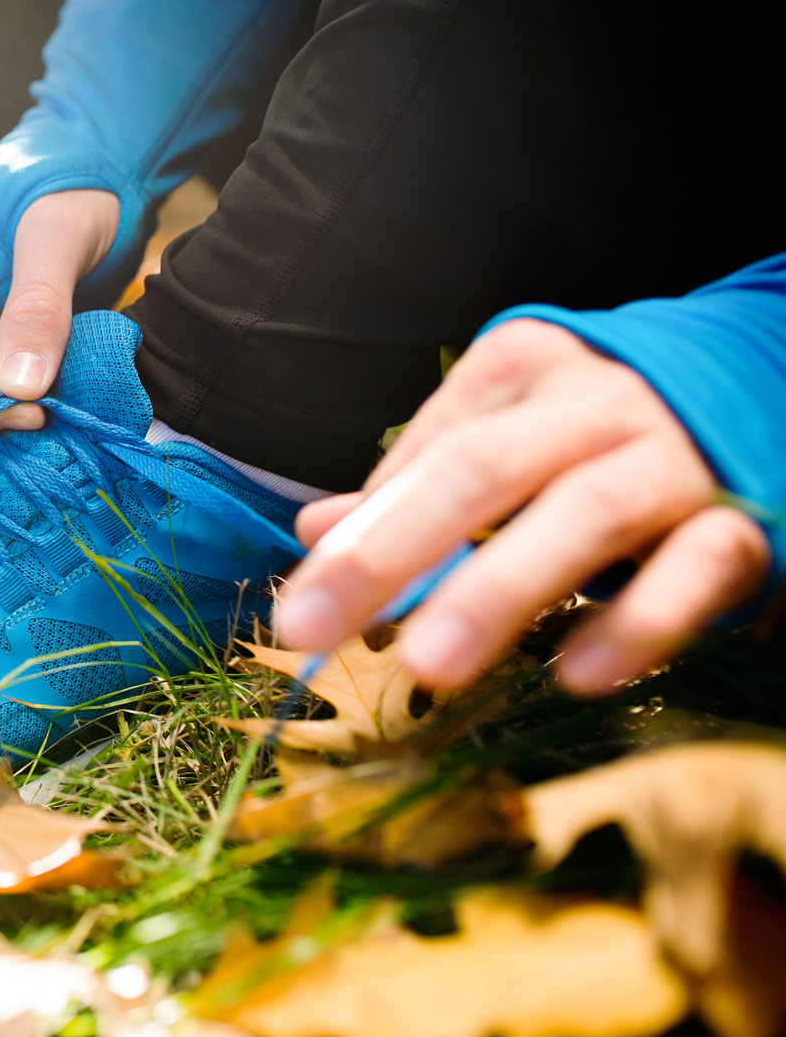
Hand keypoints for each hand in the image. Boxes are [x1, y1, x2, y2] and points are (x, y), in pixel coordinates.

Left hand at [275, 318, 770, 695]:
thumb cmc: (603, 427)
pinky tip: (576, 674)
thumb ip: (417, 483)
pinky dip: (637, 623)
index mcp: (521, 368)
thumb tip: (315, 536)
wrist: (766, 390)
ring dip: (498, 591)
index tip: (302, 608)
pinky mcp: (745, 520)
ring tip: (429, 666)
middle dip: (389, 554)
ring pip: (581, 515)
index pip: (425, 454)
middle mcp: (594, 400)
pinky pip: (693, 569)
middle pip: (479, 470)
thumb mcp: (508, 429)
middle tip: (314, 628)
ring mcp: (671, 457)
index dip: (361, 534)